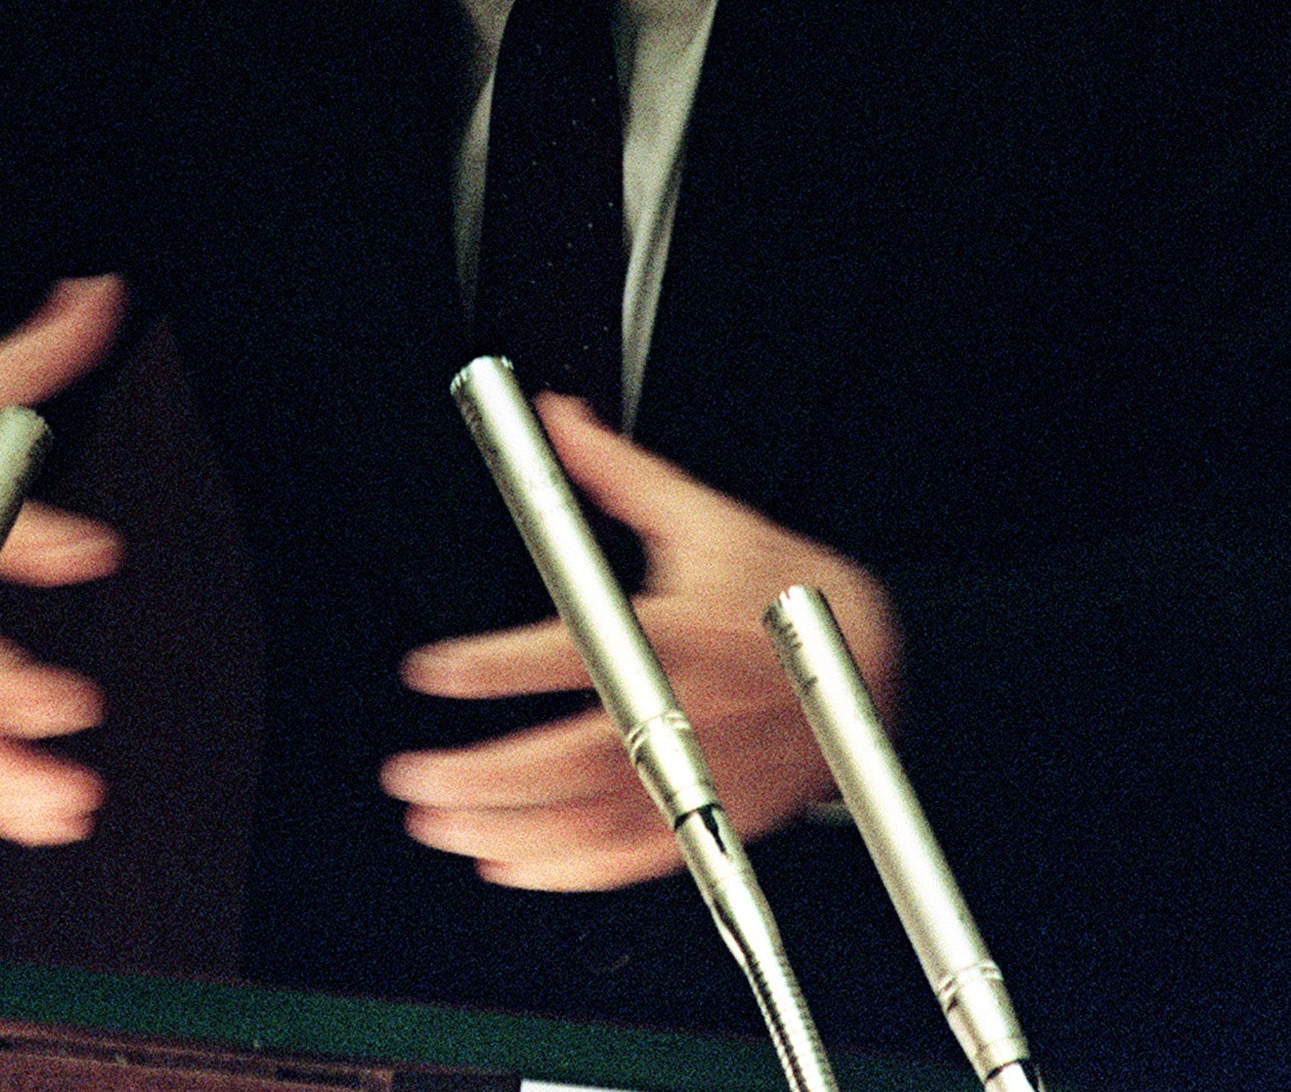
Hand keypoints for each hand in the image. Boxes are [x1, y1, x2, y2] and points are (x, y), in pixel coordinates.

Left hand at [381, 391, 899, 889]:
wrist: (875, 659)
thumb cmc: (787, 593)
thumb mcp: (705, 516)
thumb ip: (617, 473)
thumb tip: (558, 421)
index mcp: (674, 634)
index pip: (572, 652)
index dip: (495, 666)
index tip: (432, 671)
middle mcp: (685, 710)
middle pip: (571, 757)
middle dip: (483, 775)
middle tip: (415, 777)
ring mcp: (702, 771)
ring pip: (594, 819)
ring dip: (509, 829)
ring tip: (441, 825)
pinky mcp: (717, 815)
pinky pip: (636, 858)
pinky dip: (570, 870)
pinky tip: (511, 862)